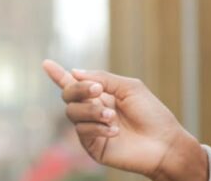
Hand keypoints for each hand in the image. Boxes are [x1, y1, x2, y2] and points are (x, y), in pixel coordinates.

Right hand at [42, 60, 206, 180]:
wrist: (164, 143)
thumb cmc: (151, 114)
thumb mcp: (129, 88)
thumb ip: (103, 78)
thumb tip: (74, 72)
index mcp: (101, 95)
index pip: (75, 83)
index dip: (59, 74)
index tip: (46, 63)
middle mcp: (92, 110)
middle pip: (68, 95)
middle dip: (79, 89)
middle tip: (98, 91)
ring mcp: (91, 129)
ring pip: (72, 113)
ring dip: (92, 111)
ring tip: (112, 116)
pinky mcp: (92, 146)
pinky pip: (83, 132)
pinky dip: (97, 128)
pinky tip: (114, 131)